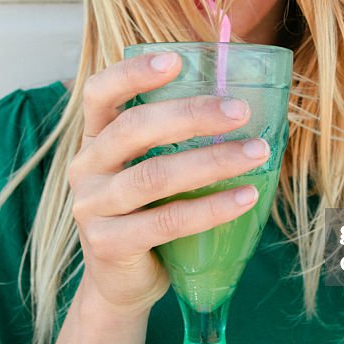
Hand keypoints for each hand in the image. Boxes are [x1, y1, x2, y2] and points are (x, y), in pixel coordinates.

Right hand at [67, 52, 271, 317]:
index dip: (132, 73)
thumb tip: (246, 103)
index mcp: (95, 139)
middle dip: (190, 115)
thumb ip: (176, 140)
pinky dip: (210, 208)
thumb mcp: (153, 169)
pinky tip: (246, 198)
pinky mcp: (109, 244)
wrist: (123, 283)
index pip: (100, 93)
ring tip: (257, 153)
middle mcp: (86, 168)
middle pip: (133, 129)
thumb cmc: (148, 214)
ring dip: (211, 161)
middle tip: (240, 111)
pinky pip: (166, 222)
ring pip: (153, 176)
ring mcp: (92, 208)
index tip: (175, 59)